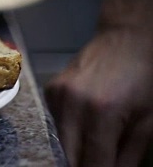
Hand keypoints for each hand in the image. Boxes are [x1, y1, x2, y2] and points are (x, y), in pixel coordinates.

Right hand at [45, 26, 152, 166]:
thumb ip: (128, 155)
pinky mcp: (50, 91)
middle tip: (101, 162)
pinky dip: (71, 132)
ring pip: (60, 143)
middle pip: (69, 157)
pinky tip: (88, 123)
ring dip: (77, 151)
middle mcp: (72, 103)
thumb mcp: (148, 121)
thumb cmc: (146, 75)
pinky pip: (56, 125)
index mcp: (101, 112)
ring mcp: (57, 96)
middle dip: (86, 165)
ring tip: (98, 145)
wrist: (127, 38)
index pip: (93, 164)